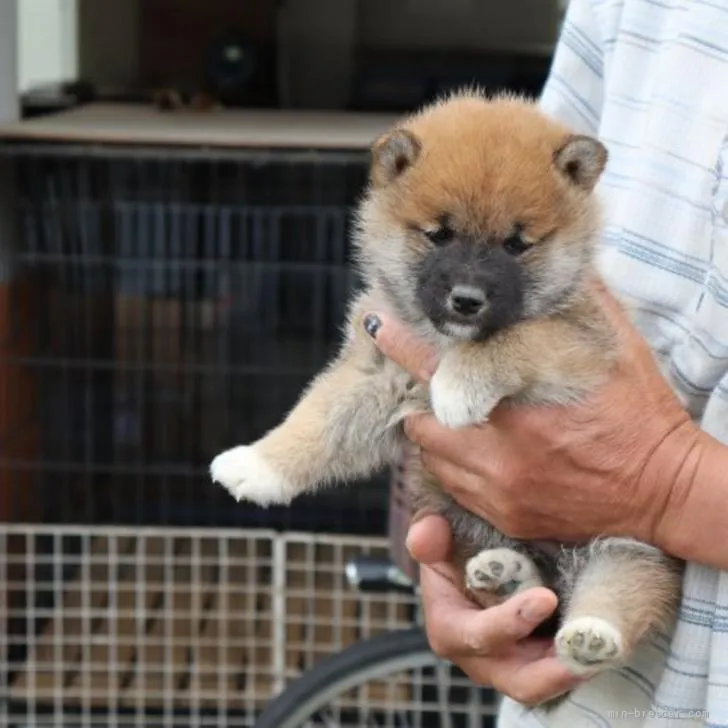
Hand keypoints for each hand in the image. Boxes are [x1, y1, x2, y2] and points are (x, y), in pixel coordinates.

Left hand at [363, 280, 699, 546]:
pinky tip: (480, 451)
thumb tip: (554, 270)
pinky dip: (456, 467)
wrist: (664, 491)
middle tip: (436, 385)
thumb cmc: (640, 416)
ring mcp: (499, 490)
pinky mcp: (505, 517)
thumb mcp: (614, 348)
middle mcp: (500, 451)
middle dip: (423, 399)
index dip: (402, 343)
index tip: (377, 324)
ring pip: (433, 457)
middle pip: (423, 421)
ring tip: (463, 418)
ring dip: (437, 434)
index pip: (440, 366)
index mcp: (521, 403)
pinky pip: (455, 488)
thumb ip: (577, 307)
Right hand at [406, 513, 584, 703]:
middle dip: (551, 670)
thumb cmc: (453, 552)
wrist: (474, 566)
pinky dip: (583, 661)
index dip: (508, 623)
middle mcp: (480, 659)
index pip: (476, 636)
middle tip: (583, 647)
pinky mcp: (538, 664)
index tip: (545, 599)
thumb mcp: (438, 540)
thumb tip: (426, 534)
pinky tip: (605, 643)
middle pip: (518, 680)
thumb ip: (429, 536)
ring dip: (574, 670)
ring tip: (602, 652)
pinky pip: (561, 672)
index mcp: (450, 629)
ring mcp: (512, 667)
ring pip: (545, 684)